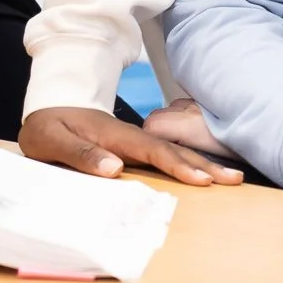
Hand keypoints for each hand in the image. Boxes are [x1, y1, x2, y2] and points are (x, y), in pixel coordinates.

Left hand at [20, 105, 243, 185]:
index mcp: (112, 135)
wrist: (48, 102)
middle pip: (172, 149)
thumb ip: (79, 153)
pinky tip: (202, 173)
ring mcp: (132, 140)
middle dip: (204, 164)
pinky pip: (164, 155)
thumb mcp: (51, 140)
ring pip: (172, 151)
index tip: (202, 179)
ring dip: (201, 163)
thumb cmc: (47, 124)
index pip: (151, 151)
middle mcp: (128, 136)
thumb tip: (114, 168)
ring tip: (230, 177)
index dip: (177, 165)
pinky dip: (186, 163)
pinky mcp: (132, 146)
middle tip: (235, 179)